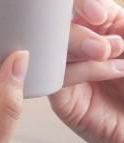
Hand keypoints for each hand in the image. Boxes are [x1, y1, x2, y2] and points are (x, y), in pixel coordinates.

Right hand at [50, 0, 123, 142]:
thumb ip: (122, 27)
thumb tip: (101, 9)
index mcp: (109, 33)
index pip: (85, 10)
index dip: (85, 5)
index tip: (100, 15)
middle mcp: (87, 54)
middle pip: (63, 28)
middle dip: (82, 31)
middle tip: (107, 45)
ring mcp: (76, 79)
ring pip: (55, 53)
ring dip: (78, 48)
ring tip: (107, 55)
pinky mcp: (67, 104)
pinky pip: (58, 82)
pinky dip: (79, 72)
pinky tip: (108, 72)